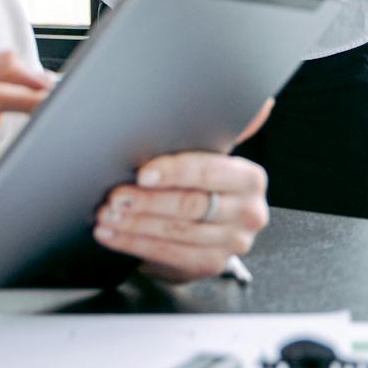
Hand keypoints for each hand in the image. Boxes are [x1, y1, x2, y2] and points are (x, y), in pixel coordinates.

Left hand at [94, 102, 272, 281]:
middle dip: (146, 201)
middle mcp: (249, 212)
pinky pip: (168, 255)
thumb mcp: (207, 154)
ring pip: (176, 232)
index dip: (174, 172)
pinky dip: (134, 244)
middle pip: (190, 205)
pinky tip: (112, 235)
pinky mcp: (211, 265)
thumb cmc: (198, 180)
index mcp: (250, 178)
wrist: (204, 225)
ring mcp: (233, 243)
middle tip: (115, 197)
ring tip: (107, 215)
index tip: (142, 173)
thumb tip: (260, 102)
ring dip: (134, 225)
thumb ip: (219, 130)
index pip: (209, 171)